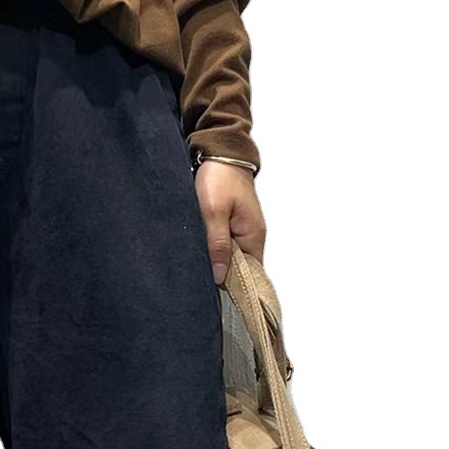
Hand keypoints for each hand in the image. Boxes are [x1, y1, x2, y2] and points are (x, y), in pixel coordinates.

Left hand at [194, 160, 265, 282]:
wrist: (219, 151)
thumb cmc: (220, 177)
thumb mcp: (214, 212)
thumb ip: (218, 244)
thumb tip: (221, 276)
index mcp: (253, 236)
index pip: (251, 275)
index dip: (236, 288)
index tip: (217, 297)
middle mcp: (250, 237)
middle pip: (238, 270)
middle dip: (221, 278)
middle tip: (199, 286)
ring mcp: (240, 231)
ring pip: (228, 258)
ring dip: (214, 263)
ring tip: (195, 274)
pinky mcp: (229, 225)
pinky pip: (222, 246)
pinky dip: (211, 251)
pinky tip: (198, 255)